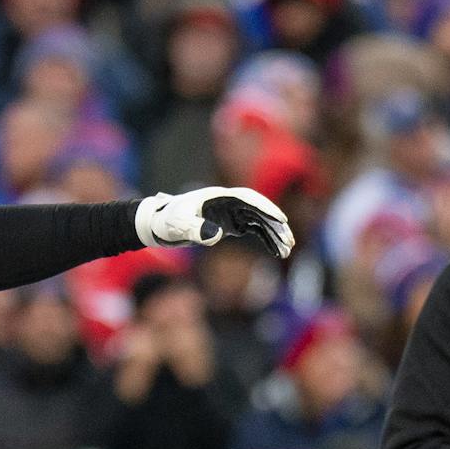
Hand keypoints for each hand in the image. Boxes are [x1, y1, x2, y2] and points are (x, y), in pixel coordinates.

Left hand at [135, 186, 295, 257]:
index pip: (248, 198)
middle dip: (275, 225)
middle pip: (259, 211)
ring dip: (274, 235)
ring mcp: (231, 214)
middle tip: (289, 241)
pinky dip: (266, 240)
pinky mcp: (230, 225)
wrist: (159, 224)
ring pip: (259, 222)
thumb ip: (196, 229)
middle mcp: (228, 203)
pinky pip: (254, 231)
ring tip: (287, 250)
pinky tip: (277, 251)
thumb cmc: (167, 220)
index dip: (266, 208)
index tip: (281, 220)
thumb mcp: (179, 225)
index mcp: (219, 196)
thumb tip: (217, 236)